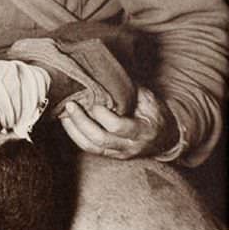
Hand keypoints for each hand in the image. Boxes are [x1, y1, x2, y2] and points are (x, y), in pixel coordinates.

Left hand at [59, 85, 178, 159]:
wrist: (165, 137)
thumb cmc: (154, 113)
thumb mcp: (148, 99)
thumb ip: (128, 90)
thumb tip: (104, 74)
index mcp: (143, 131)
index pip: (118, 126)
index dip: (102, 115)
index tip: (94, 102)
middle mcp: (130, 146)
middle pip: (100, 139)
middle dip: (81, 121)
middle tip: (70, 105)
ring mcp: (119, 153)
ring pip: (90, 146)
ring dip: (74, 129)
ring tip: (64, 112)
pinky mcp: (110, 155)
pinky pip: (88, 148)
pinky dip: (75, 135)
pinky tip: (68, 121)